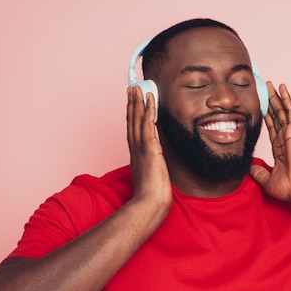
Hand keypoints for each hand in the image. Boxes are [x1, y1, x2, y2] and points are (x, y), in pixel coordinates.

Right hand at [126, 87, 171, 206]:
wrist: (149, 203)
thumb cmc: (152, 194)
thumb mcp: (153, 175)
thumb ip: (154, 165)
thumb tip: (159, 161)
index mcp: (136, 154)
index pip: (133, 130)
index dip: (132, 115)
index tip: (132, 103)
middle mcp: (136, 148)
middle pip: (132, 121)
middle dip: (131, 103)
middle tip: (131, 88)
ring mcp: (141, 147)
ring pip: (138, 119)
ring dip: (138, 102)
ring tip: (137, 87)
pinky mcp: (149, 148)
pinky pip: (148, 124)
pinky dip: (149, 110)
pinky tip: (150, 99)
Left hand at [250, 82, 290, 204]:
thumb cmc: (290, 188)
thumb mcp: (267, 180)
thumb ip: (258, 172)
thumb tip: (249, 166)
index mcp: (280, 149)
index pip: (272, 128)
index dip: (266, 117)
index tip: (261, 108)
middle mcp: (286, 139)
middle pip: (277, 116)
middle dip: (271, 103)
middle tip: (265, 89)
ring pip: (283, 111)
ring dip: (277, 97)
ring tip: (272, 84)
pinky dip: (287, 99)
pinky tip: (282, 89)